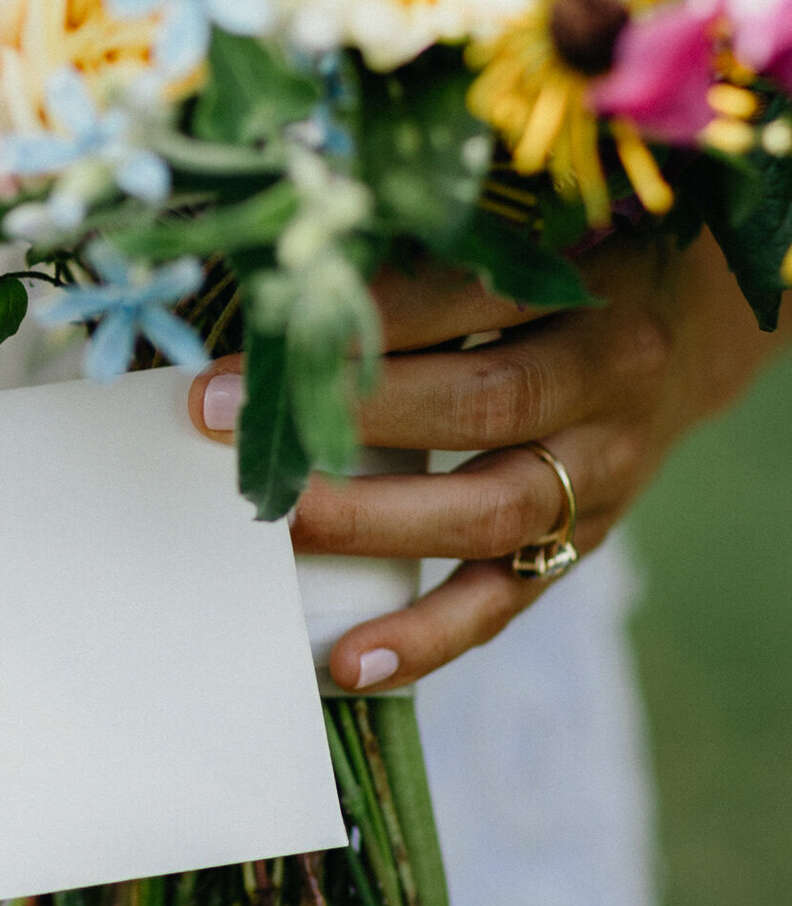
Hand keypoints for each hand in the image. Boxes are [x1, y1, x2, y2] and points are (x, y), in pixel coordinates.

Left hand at [191, 228, 789, 691]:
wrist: (681, 338)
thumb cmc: (558, 277)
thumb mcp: (517, 242)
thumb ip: (418, 261)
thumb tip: (280, 285)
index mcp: (584, 291)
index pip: (461, 299)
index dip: (353, 317)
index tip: (250, 324)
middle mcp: (607, 386)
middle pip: (477, 406)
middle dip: (345, 415)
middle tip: (224, 420)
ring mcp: (601, 477)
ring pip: (489, 511)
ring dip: (369, 521)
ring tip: (275, 521)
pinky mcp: (581, 546)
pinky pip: (502, 603)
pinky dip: (425, 639)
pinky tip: (346, 663)